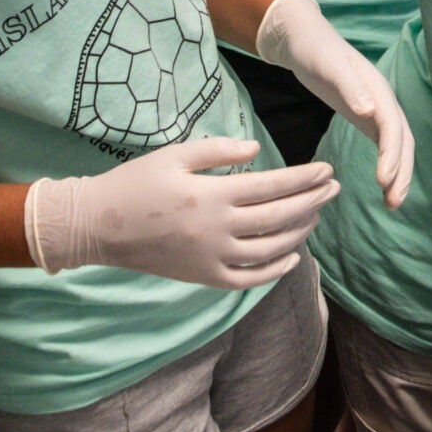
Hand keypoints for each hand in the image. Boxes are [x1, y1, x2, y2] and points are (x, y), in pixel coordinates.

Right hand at [23, 135, 335, 285]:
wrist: (98, 225)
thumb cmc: (136, 183)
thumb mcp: (175, 155)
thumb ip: (219, 151)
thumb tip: (260, 151)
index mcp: (212, 195)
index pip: (273, 186)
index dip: (304, 178)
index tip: (326, 169)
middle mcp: (217, 230)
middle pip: (279, 217)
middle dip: (311, 201)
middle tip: (333, 189)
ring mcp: (212, 258)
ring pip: (270, 249)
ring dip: (299, 232)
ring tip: (315, 215)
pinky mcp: (204, 278)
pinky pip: (249, 279)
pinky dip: (274, 270)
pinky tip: (292, 257)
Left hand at [258, 0, 413, 207]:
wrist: (304, 39)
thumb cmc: (315, 49)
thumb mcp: (328, 65)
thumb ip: (350, 87)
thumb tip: (370, 111)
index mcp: (378, 89)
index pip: (393, 127)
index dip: (392, 155)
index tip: (383, 180)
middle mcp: (383, 101)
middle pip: (403, 141)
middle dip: (402, 172)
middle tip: (393, 203)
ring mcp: (376, 109)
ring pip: (397, 146)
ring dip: (399, 173)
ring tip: (392, 203)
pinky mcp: (365, 116)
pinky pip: (384, 145)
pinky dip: (388, 166)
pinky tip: (383, 186)